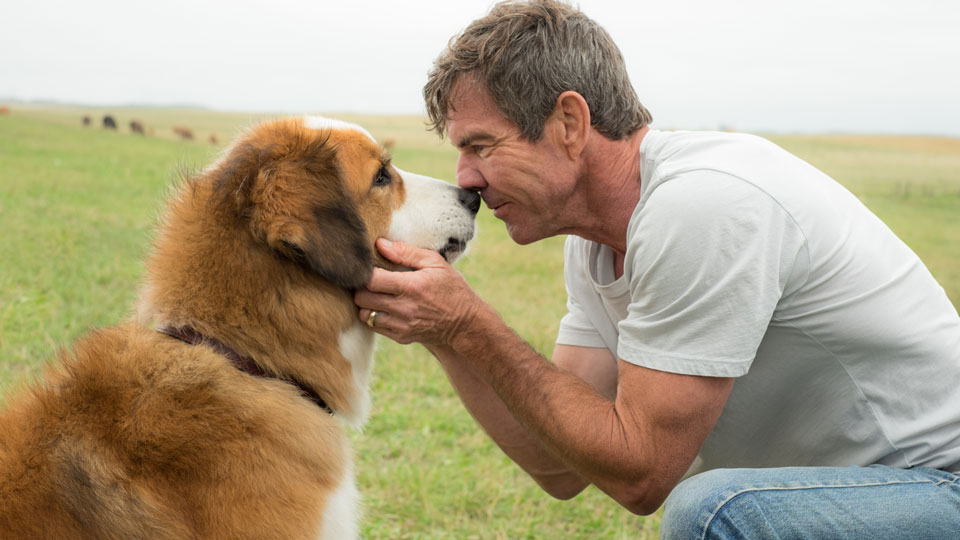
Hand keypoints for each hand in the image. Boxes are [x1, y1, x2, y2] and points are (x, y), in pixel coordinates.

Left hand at [354, 239, 481, 345]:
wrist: (464, 323)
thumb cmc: (451, 288)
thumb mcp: (436, 263)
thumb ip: (407, 252)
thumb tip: (381, 244)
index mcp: (411, 286)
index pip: (370, 280)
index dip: (364, 272)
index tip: (370, 267)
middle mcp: (403, 308)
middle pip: (362, 297)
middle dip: (362, 287)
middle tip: (371, 281)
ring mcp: (401, 325)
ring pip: (365, 314)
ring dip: (366, 304)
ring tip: (377, 295)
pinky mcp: (400, 336)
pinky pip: (374, 326)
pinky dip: (374, 316)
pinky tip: (386, 308)